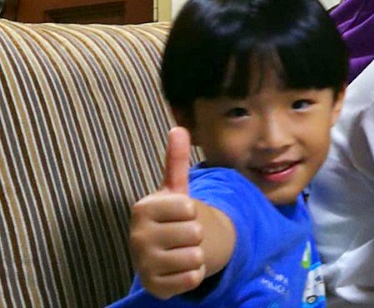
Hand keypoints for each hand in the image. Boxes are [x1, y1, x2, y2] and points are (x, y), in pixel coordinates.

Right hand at [129, 127, 205, 298]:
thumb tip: (179, 127)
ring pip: (195, 256)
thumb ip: (176, 160)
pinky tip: (179, 268)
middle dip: (196, 234)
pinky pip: (192, 279)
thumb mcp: (175, 188)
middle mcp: (137, 237)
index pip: (188, 207)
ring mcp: (143, 264)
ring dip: (197, 254)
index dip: (191, 210)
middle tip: (182, 234)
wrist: (162, 250)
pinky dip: (193, 274)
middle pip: (194, 232)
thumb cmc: (171, 216)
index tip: (180, 213)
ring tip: (182, 250)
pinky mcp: (154, 287)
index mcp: (142, 208)